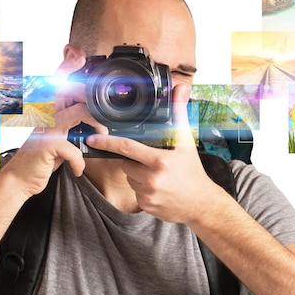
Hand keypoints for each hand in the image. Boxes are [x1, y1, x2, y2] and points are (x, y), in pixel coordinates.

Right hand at [1, 55, 106, 198]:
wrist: (21, 178)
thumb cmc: (43, 157)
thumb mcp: (59, 136)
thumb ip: (72, 124)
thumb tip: (96, 120)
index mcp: (49, 107)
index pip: (59, 79)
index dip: (68, 62)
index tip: (75, 51)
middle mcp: (46, 112)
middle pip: (74, 90)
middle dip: (96, 102)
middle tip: (105, 121)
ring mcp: (47, 126)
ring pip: (80, 112)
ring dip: (96, 127)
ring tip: (99, 138)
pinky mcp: (48, 144)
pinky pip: (75, 148)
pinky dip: (80, 161)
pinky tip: (78, 169)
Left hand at [85, 84, 220, 222]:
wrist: (201, 204)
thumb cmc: (193, 171)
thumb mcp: (187, 141)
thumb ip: (179, 113)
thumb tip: (180, 88)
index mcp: (159, 161)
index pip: (126, 148)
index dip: (107, 142)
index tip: (92, 139)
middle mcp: (152, 179)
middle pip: (126, 163)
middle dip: (133, 159)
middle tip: (151, 159)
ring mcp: (147, 194)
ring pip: (129, 177)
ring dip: (137, 173)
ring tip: (157, 173)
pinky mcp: (145, 205)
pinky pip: (135, 191)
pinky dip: (142, 187)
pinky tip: (158, 186)